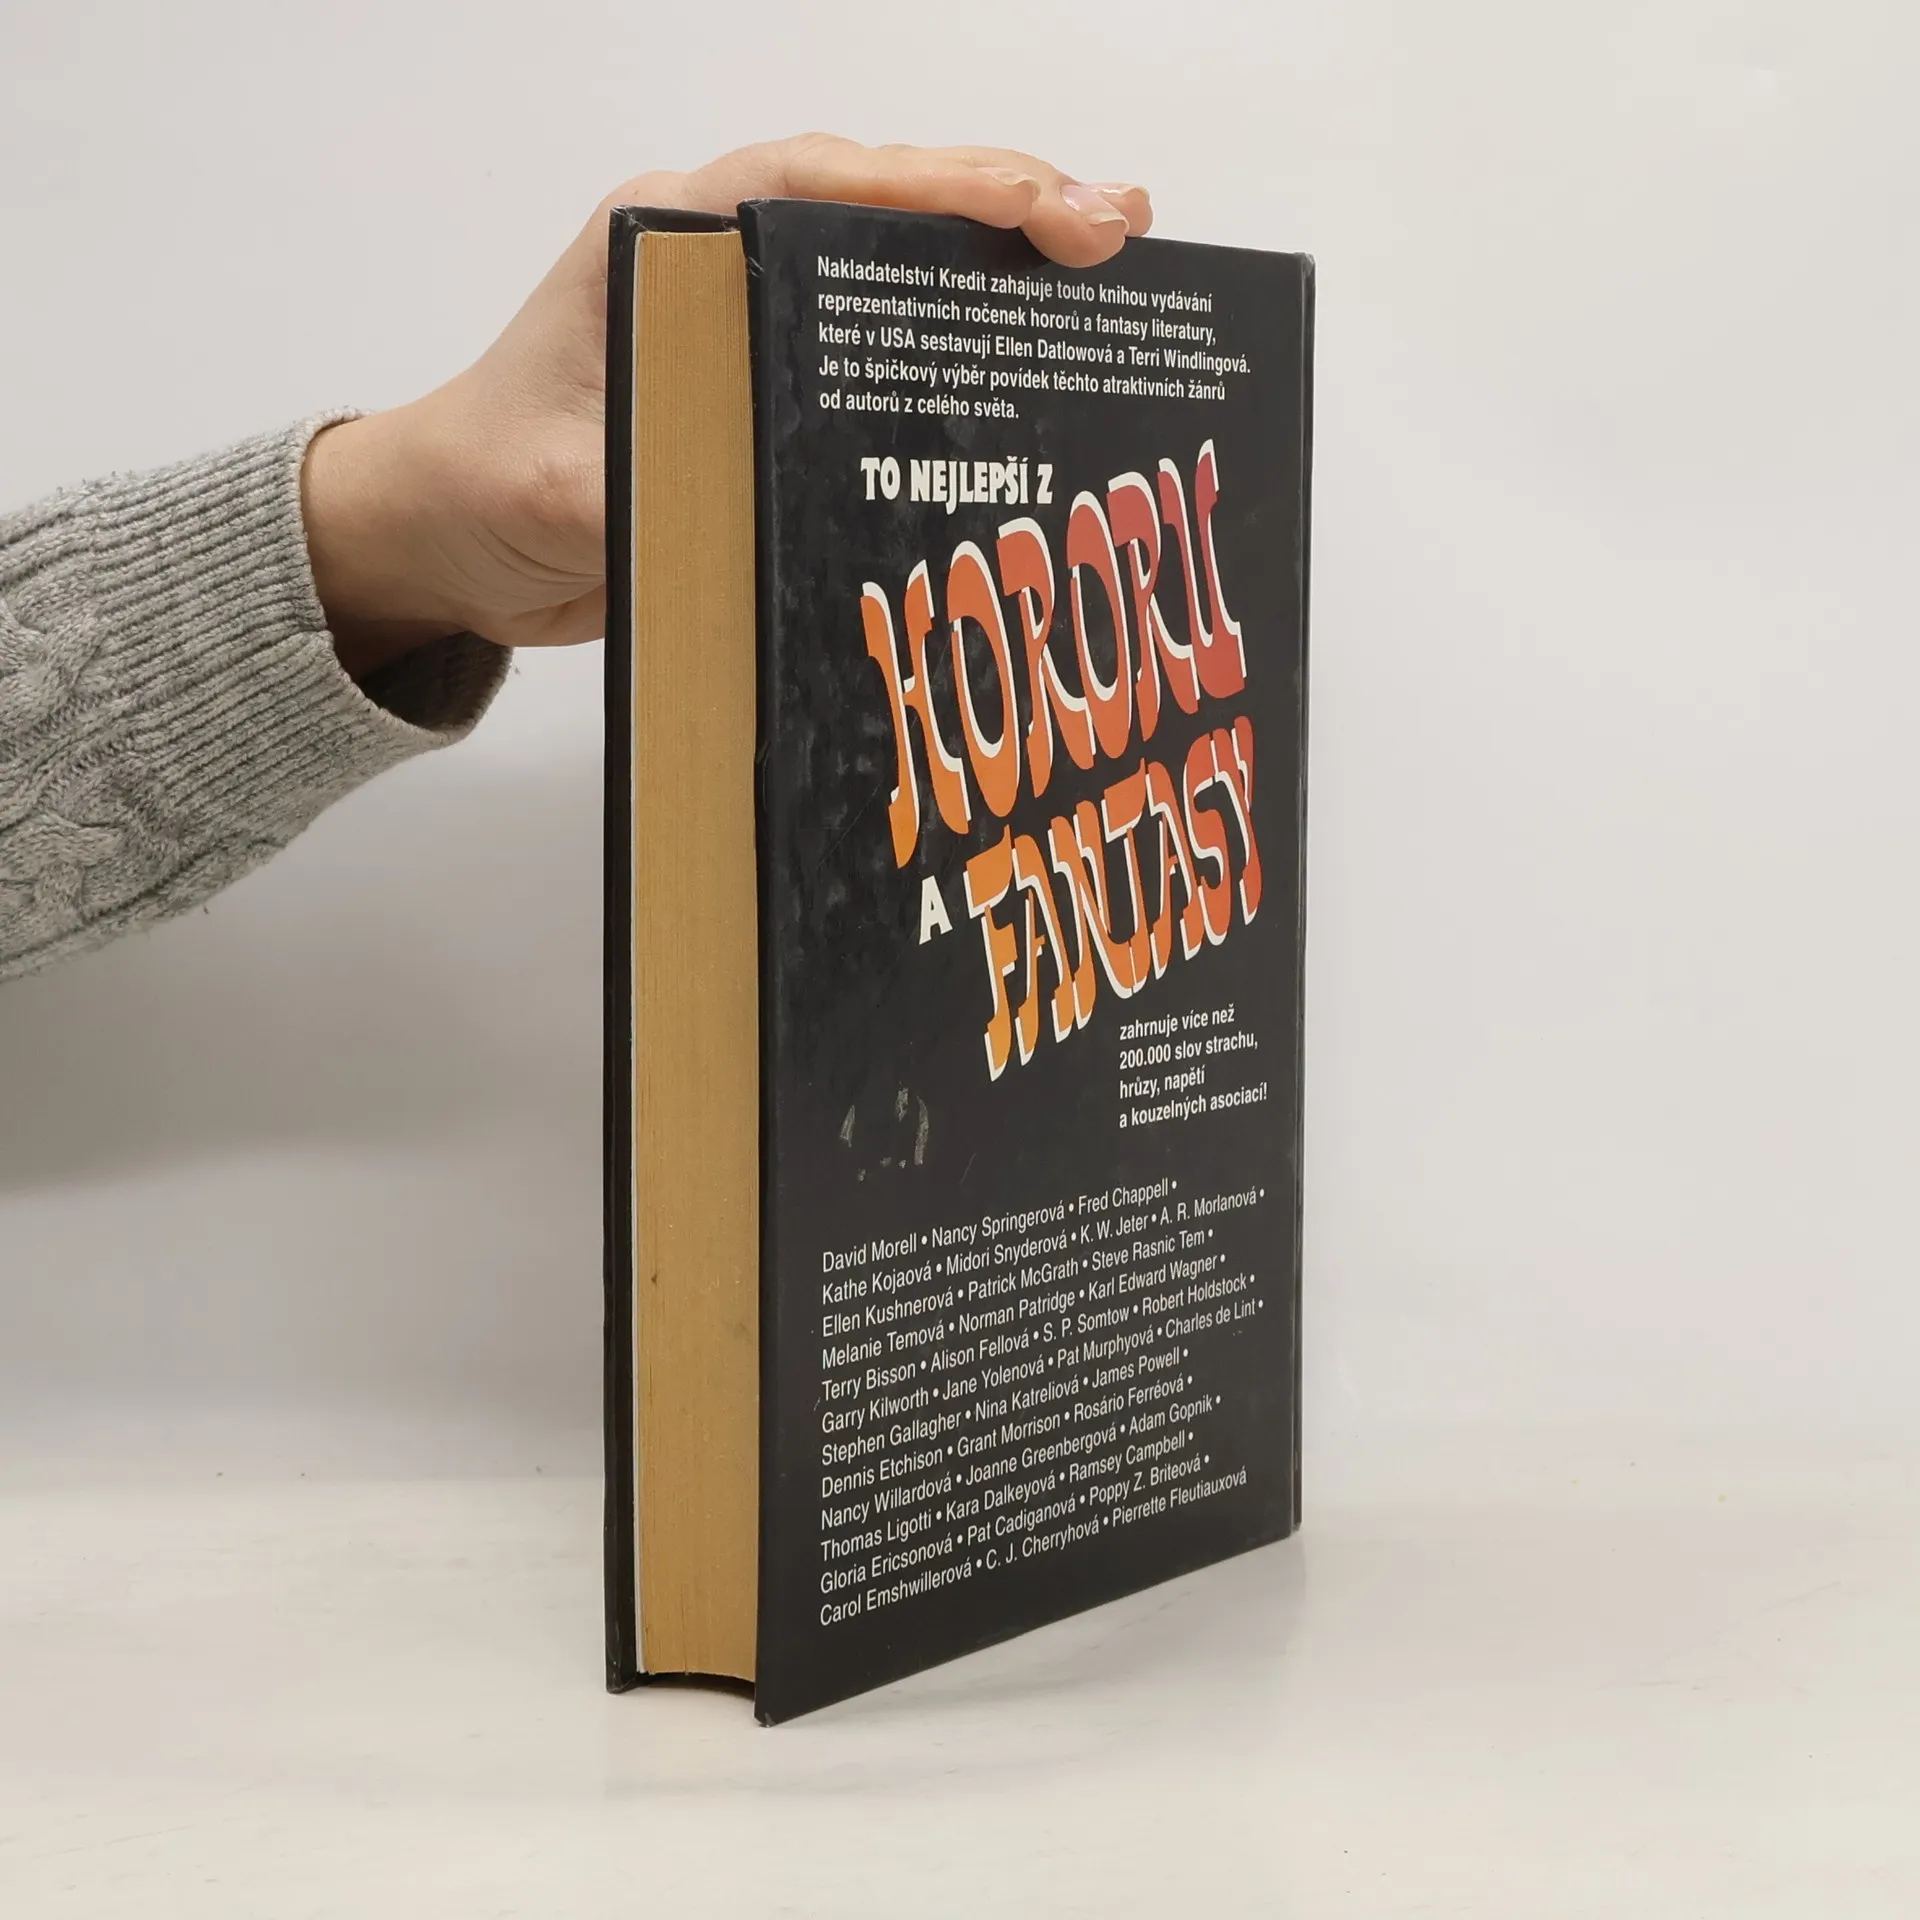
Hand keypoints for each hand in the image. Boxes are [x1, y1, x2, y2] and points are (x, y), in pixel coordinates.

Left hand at [303, 135, 1151, 676]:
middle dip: (1006, 206)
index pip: (822, 184)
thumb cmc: (482, 488)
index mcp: (667, 243)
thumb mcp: (556, 496)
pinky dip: (955, 343)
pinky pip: (876, 347)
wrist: (444, 536)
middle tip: (1122, 229)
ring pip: (891, 264)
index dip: (944, 189)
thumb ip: (649, 493)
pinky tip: (1030, 365)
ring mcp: (749, 322)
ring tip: (1111, 273)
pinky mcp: (767, 386)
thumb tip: (765, 512)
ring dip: (997, 268)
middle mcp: (720, 263)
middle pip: (881, 203)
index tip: (1048, 214)